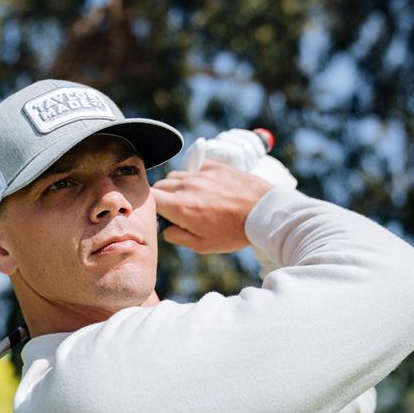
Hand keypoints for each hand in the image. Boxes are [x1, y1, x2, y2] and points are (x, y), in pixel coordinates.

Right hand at [151, 161, 272, 253]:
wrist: (264, 214)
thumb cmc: (234, 233)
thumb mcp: (202, 246)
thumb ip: (176, 236)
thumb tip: (165, 228)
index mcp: (180, 207)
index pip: (149, 199)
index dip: (149, 207)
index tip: (158, 214)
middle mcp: (187, 187)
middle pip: (159, 185)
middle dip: (162, 197)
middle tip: (175, 210)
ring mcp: (202, 174)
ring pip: (176, 175)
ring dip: (177, 186)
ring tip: (192, 199)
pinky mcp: (216, 166)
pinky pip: (195, 167)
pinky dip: (193, 175)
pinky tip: (204, 186)